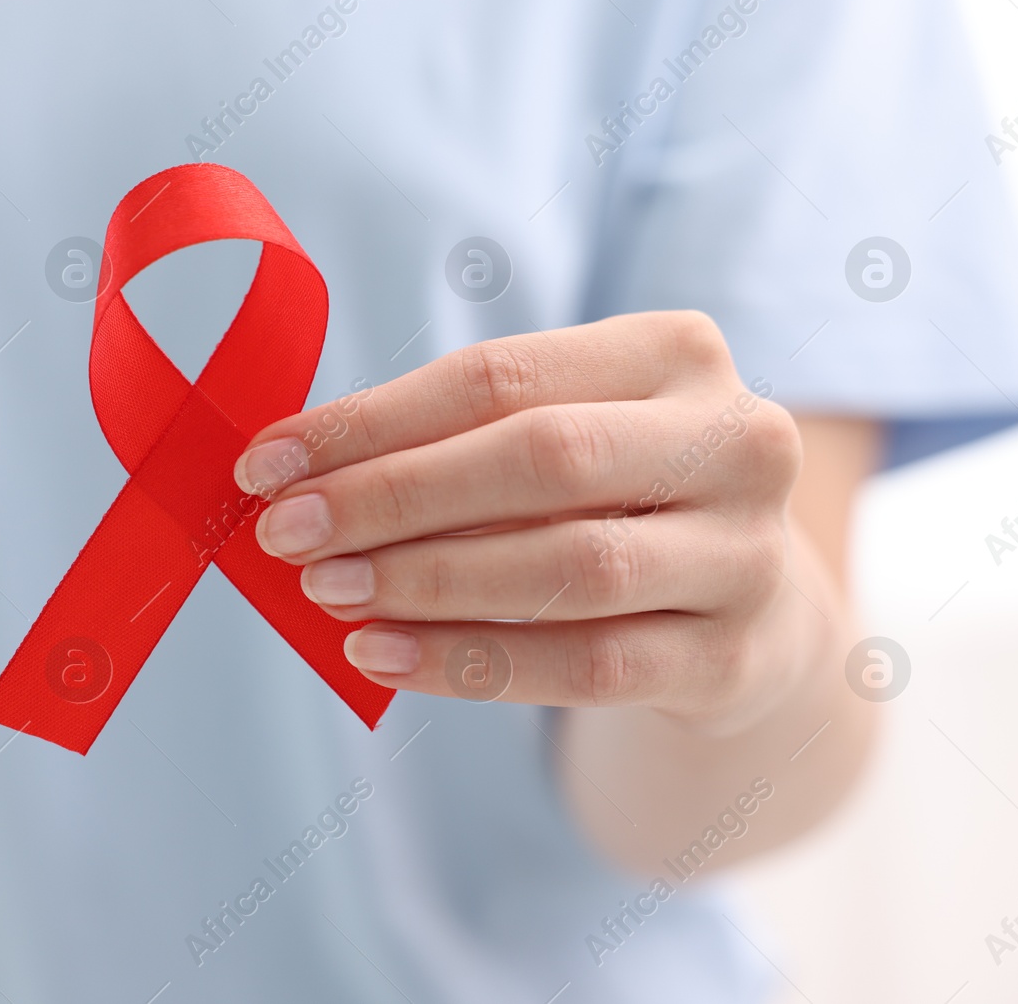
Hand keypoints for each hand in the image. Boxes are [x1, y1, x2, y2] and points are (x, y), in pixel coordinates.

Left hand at [234, 311, 809, 731]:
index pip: (500, 376)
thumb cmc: (618, 498)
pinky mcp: (733, 657)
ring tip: (327, 592)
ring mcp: (747, 554)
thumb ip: (456, 439)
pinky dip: (470, 663)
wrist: (751, 609)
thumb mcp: (566, 434)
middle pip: (542, 458)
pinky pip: (586, 664)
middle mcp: (736, 439)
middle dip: (393, 496)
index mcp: (676, 352)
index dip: (372, 421)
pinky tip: (382, 656)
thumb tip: (297, 476)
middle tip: (287, 532)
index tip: (267, 461)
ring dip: (426, 580)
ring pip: (568, 565)